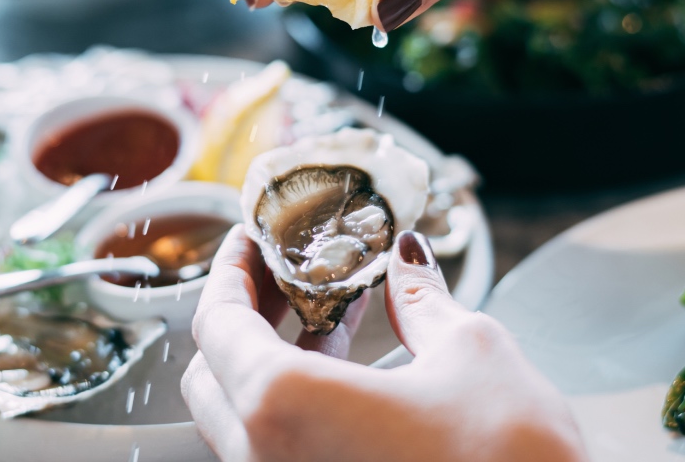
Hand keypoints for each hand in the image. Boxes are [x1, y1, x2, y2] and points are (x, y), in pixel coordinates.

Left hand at [181, 227, 586, 461]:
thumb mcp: (471, 353)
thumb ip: (420, 300)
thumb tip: (407, 261)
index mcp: (286, 408)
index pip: (217, 325)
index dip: (231, 273)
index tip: (249, 244)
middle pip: (213, 377)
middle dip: (242, 317)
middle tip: (283, 275)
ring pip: (244, 421)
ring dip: (270, 362)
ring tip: (324, 315)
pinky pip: (281, 453)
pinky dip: (295, 408)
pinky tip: (347, 375)